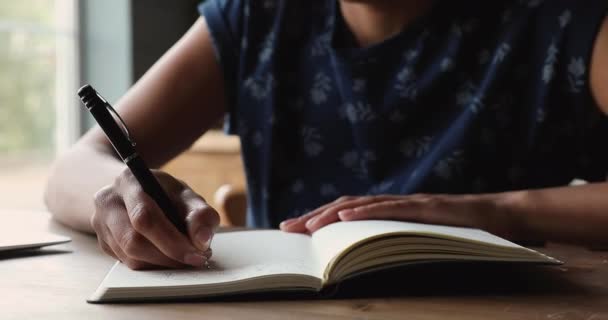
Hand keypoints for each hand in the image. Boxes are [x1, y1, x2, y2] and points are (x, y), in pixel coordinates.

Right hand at [91, 168, 219, 269]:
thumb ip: (200, 214)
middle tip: (194, 260)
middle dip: (168, 256)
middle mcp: (107, 201)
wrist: (140, 192)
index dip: (172, 241)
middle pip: (132, 240)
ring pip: (129, 256)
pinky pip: (127, 263)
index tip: (197, 254)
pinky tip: (167, 257)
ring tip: (184, 257)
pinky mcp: (102, 242)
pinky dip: (152, 265)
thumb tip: (202, 241)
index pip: (145, 217)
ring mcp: (100, 223)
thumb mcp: (187, 195)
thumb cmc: (166, 194)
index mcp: (129, 181)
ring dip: (161, 263)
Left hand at [280, 194, 515, 238]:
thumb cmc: (461, 231)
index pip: (346, 213)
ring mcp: (409, 203)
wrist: (499, 216)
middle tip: (287, 228)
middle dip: (314, 217)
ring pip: (362, 205)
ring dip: (332, 214)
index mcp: (390, 212)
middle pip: (345, 206)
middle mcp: (394, 203)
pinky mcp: (425, 208)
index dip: (319, 218)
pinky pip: (391, 209)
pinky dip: (365, 212)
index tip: (294, 229)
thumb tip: (365, 257)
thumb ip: (394, 241)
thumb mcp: (421, 238)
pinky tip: (345, 217)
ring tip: (308, 225)